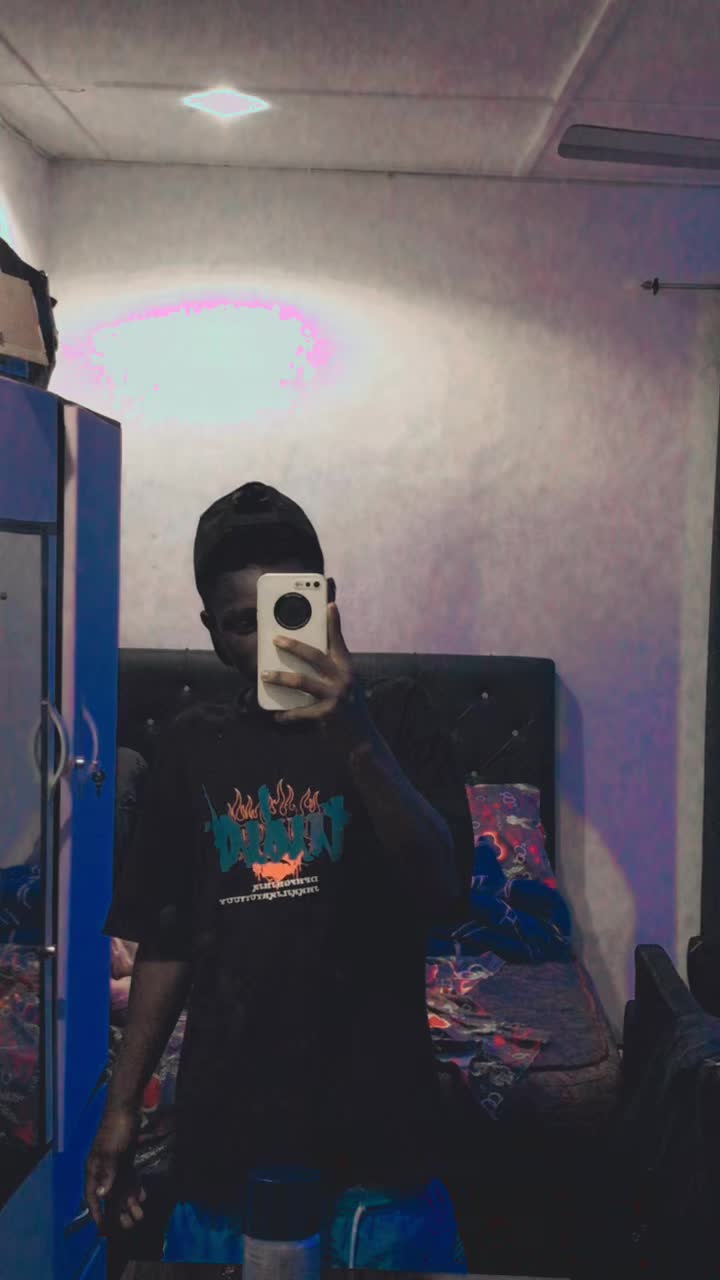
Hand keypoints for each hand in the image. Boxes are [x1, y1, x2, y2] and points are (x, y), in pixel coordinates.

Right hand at [85, 1104, 145, 1232]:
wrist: (126, 1109)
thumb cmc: (116, 1130)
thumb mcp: (112, 1152)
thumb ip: (107, 1174)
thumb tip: (102, 1195)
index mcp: (94, 1170)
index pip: (92, 1197)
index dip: (97, 1213)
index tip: (103, 1229)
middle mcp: (103, 1170)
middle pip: (109, 1196)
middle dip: (118, 1212)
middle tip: (129, 1225)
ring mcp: (115, 1165)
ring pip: (121, 1189)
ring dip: (129, 1202)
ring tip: (139, 1215)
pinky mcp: (125, 1159)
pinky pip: (128, 1179)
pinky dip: (135, 1188)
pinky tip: (143, 1196)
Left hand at [261, 603, 373, 746]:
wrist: (362, 740)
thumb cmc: (349, 709)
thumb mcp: (345, 685)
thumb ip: (331, 671)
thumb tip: (305, 656)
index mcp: (347, 668)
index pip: (339, 641)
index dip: (334, 623)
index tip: (329, 604)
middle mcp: (344, 679)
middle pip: (315, 656)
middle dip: (294, 646)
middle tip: (276, 639)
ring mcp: (337, 696)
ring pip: (303, 681)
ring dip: (281, 678)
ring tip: (265, 675)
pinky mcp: (328, 714)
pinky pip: (301, 711)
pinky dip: (288, 714)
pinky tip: (277, 715)